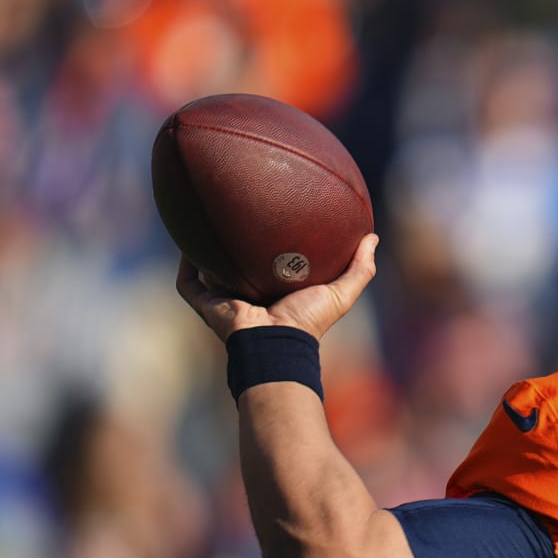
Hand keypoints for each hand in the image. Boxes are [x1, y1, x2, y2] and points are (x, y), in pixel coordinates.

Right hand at [176, 233, 378, 342]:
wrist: (276, 344)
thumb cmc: (308, 322)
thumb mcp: (341, 293)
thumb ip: (360, 268)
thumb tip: (373, 237)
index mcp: (276, 294)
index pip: (272, 267)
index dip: (272, 247)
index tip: (275, 221)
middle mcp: (249, 296)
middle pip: (238, 266)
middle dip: (234, 245)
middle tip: (235, 214)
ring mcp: (225, 300)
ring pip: (208, 271)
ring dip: (203, 250)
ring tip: (202, 219)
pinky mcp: (207, 304)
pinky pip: (188, 281)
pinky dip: (185, 263)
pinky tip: (185, 239)